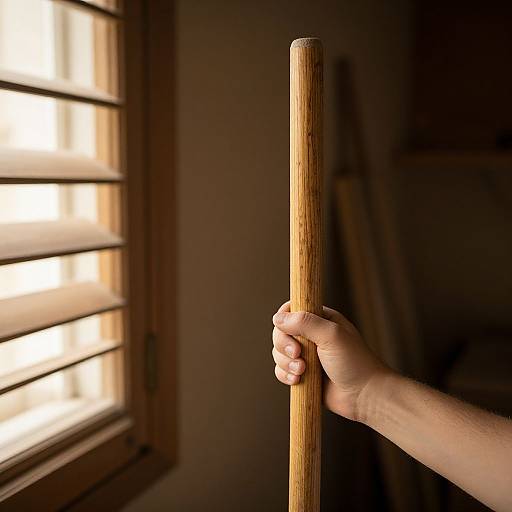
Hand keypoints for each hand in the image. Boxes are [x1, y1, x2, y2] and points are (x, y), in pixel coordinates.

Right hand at [272, 302, 390, 421]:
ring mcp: (306, 355)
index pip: (290, 310)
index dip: (284, 321)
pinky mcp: (303, 373)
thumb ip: (305, 322)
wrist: (364, 395)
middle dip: (284, 345)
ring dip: (286, 362)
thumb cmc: (354, 362)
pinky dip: (285, 375)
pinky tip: (298, 380)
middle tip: (298, 354)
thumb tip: (277, 318)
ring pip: (278, 353)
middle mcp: (311, 335)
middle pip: (280, 332)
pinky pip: (281, 370)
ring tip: (302, 371)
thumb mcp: (331, 335)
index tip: (289, 332)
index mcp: (320, 319)